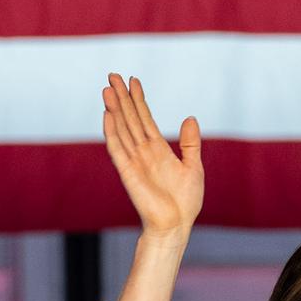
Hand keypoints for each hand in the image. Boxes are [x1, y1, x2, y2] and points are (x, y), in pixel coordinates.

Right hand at [102, 73, 203, 238]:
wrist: (175, 225)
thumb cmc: (185, 202)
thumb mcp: (193, 167)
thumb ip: (189, 144)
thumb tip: (190, 118)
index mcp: (158, 150)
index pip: (145, 119)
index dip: (139, 100)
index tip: (134, 80)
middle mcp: (143, 152)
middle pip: (130, 119)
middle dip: (122, 97)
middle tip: (113, 75)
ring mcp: (134, 161)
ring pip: (122, 129)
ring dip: (114, 109)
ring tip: (108, 88)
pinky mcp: (128, 172)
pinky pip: (117, 149)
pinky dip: (111, 132)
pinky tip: (107, 115)